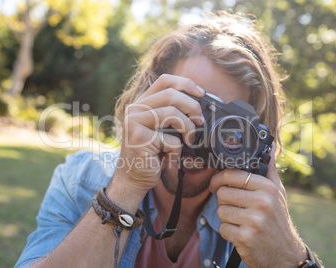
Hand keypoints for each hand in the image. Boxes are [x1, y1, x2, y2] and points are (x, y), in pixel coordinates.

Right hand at [114, 74, 204, 192]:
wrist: (133, 178)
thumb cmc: (152, 154)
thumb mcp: (162, 130)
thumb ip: (172, 115)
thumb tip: (199, 106)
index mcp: (142, 103)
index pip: (164, 81)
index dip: (186, 83)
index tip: (201, 93)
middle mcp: (135, 109)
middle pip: (171, 94)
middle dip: (192, 106)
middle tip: (200, 121)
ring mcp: (134, 122)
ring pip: (171, 113)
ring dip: (188, 128)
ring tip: (189, 140)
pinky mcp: (138, 138)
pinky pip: (170, 139)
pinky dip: (177, 150)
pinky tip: (171, 155)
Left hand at [209, 144, 306, 267]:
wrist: (286, 254)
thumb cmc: (278, 220)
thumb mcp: (278, 193)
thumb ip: (269, 170)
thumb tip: (271, 145)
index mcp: (267, 188)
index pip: (232, 175)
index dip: (218, 179)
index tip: (215, 184)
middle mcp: (262, 202)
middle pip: (222, 193)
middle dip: (225, 201)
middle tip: (235, 207)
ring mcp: (253, 221)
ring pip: (220, 211)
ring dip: (226, 217)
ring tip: (241, 221)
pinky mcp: (245, 238)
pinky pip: (223, 228)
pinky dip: (228, 232)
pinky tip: (241, 233)